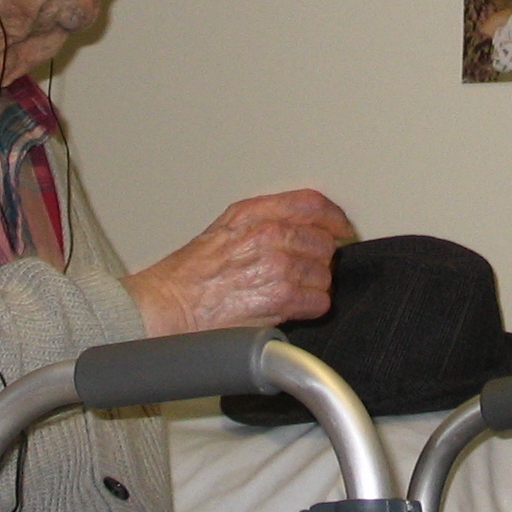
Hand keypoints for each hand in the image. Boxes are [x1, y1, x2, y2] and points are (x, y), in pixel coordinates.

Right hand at [125, 190, 354, 335]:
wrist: (170, 305)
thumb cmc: (190, 274)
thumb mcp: (225, 227)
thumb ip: (263, 219)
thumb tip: (300, 225)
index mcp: (254, 213)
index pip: (311, 204)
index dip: (333, 217)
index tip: (341, 228)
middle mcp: (269, 234)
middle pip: (323, 242)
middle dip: (318, 258)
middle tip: (302, 270)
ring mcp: (277, 266)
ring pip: (324, 274)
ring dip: (313, 286)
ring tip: (288, 291)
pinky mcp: (281, 298)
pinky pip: (319, 302)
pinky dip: (310, 307)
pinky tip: (291, 307)